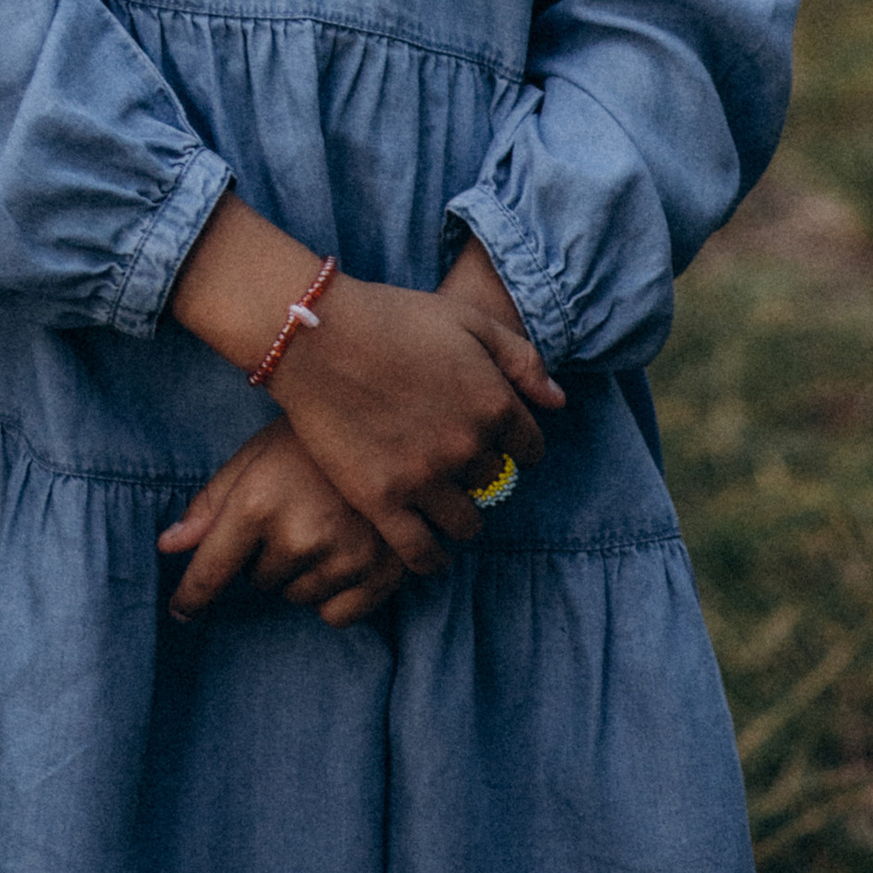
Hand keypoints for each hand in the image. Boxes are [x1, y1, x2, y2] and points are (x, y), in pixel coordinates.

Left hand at [159, 424, 403, 629]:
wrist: (383, 425)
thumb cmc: (306, 439)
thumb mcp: (252, 458)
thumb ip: (210, 505)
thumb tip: (167, 546)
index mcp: (257, 504)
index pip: (213, 568)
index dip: (192, 595)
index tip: (179, 613)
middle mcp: (298, 537)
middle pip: (258, 581)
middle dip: (264, 555)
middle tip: (289, 514)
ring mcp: (342, 559)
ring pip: (296, 597)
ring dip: (299, 573)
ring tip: (320, 525)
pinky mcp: (380, 576)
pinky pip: (334, 616)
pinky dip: (333, 595)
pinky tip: (344, 552)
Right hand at [272, 269, 563, 577]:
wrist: (314, 333)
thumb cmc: (390, 316)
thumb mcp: (465, 319)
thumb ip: (521, 359)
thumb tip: (558, 402)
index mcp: (492, 402)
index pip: (530, 448)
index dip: (513, 441)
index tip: (489, 436)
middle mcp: (466, 446)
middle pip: (494, 481)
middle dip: (478, 469)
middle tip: (449, 454)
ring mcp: (424, 477)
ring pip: (466, 523)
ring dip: (458, 512)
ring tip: (436, 496)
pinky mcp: (382, 500)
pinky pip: (422, 553)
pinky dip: (431, 556)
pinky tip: (426, 544)